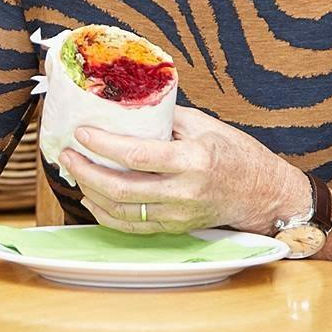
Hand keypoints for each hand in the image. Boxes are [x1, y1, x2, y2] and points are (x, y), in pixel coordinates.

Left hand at [59, 107, 305, 235]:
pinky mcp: (175, 228)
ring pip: (121, 210)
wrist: (264, 194)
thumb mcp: (206, 125)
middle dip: (85, 170)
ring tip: (73, 171)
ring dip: (89, 191)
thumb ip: (166, 117)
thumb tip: (129, 103)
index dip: (102, 145)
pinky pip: (131, 226)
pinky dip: (104, 213)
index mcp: (193, 159)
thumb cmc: (237, 154)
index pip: (136, 155)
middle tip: (66, 153)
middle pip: (121, 188)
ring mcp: (178, 214)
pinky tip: (90, 197)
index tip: (81, 132)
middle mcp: (184, 191)